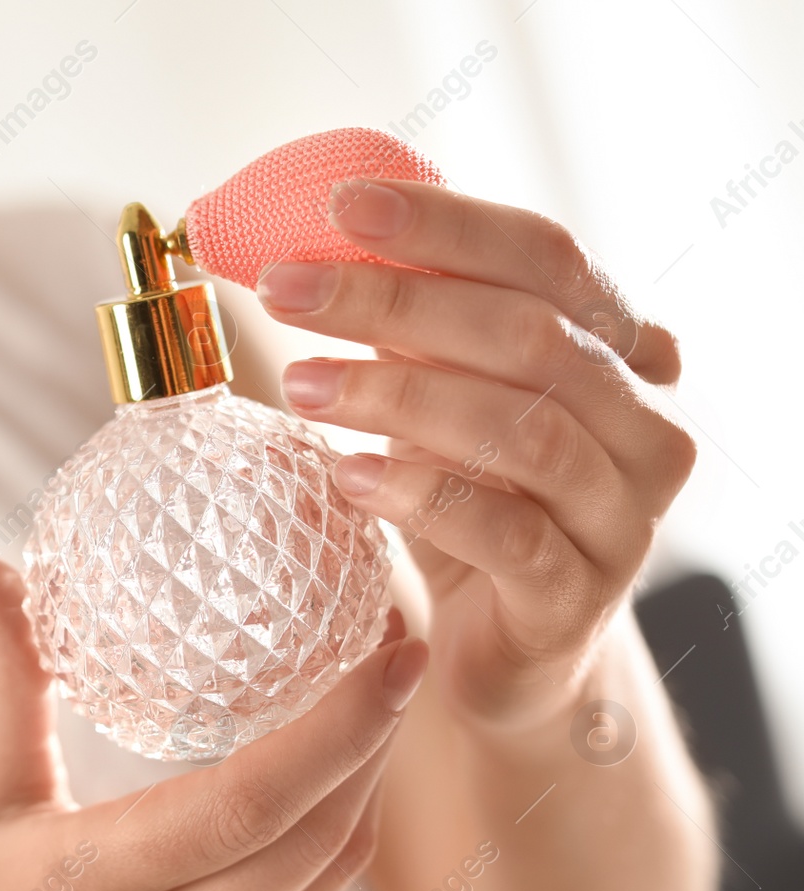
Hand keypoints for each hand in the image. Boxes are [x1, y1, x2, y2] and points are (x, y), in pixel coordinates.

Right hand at [0, 558, 427, 890]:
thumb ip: (1, 680)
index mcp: (88, 886)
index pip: (243, 806)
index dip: (336, 729)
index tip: (394, 652)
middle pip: (314, 843)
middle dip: (379, 741)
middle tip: (403, 648)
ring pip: (328, 878)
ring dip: (371, 785)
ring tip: (385, 698)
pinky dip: (339, 833)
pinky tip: (340, 773)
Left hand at [256, 179, 694, 728]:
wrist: (507, 645)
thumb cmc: (474, 499)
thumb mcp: (448, 395)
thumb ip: (420, 322)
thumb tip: (317, 236)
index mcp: (624, 351)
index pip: (546, 258)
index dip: (446, 224)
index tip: (341, 205)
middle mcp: (645, 426)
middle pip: (527, 336)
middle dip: (395, 302)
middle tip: (286, 289)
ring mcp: (621, 517)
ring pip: (522, 432)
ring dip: (396, 396)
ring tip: (300, 384)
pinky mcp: (576, 598)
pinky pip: (506, 534)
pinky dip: (421, 496)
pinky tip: (346, 477)